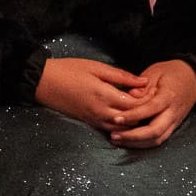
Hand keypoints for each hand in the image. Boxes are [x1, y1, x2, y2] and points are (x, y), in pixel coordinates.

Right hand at [34, 57, 149, 129]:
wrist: (42, 82)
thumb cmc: (68, 70)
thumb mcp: (96, 67)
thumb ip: (121, 76)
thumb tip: (144, 82)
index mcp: (104, 95)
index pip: (136, 104)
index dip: (147, 100)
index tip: (152, 91)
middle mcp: (101, 111)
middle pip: (132, 119)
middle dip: (143, 112)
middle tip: (150, 101)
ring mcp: (94, 119)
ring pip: (123, 128)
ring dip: (133, 121)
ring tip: (139, 110)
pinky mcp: (88, 122)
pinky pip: (110, 129)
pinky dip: (121, 125)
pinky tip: (125, 117)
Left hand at [105, 59, 195, 148]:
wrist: (193, 79)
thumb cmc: (171, 73)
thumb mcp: (156, 72)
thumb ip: (143, 86)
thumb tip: (130, 95)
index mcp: (169, 97)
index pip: (151, 109)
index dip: (133, 116)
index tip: (116, 118)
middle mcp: (173, 113)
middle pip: (155, 131)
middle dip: (133, 136)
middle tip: (114, 135)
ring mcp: (174, 122)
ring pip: (157, 139)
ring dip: (136, 143)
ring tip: (117, 139)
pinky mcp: (172, 127)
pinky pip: (158, 139)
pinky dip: (142, 143)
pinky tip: (127, 141)